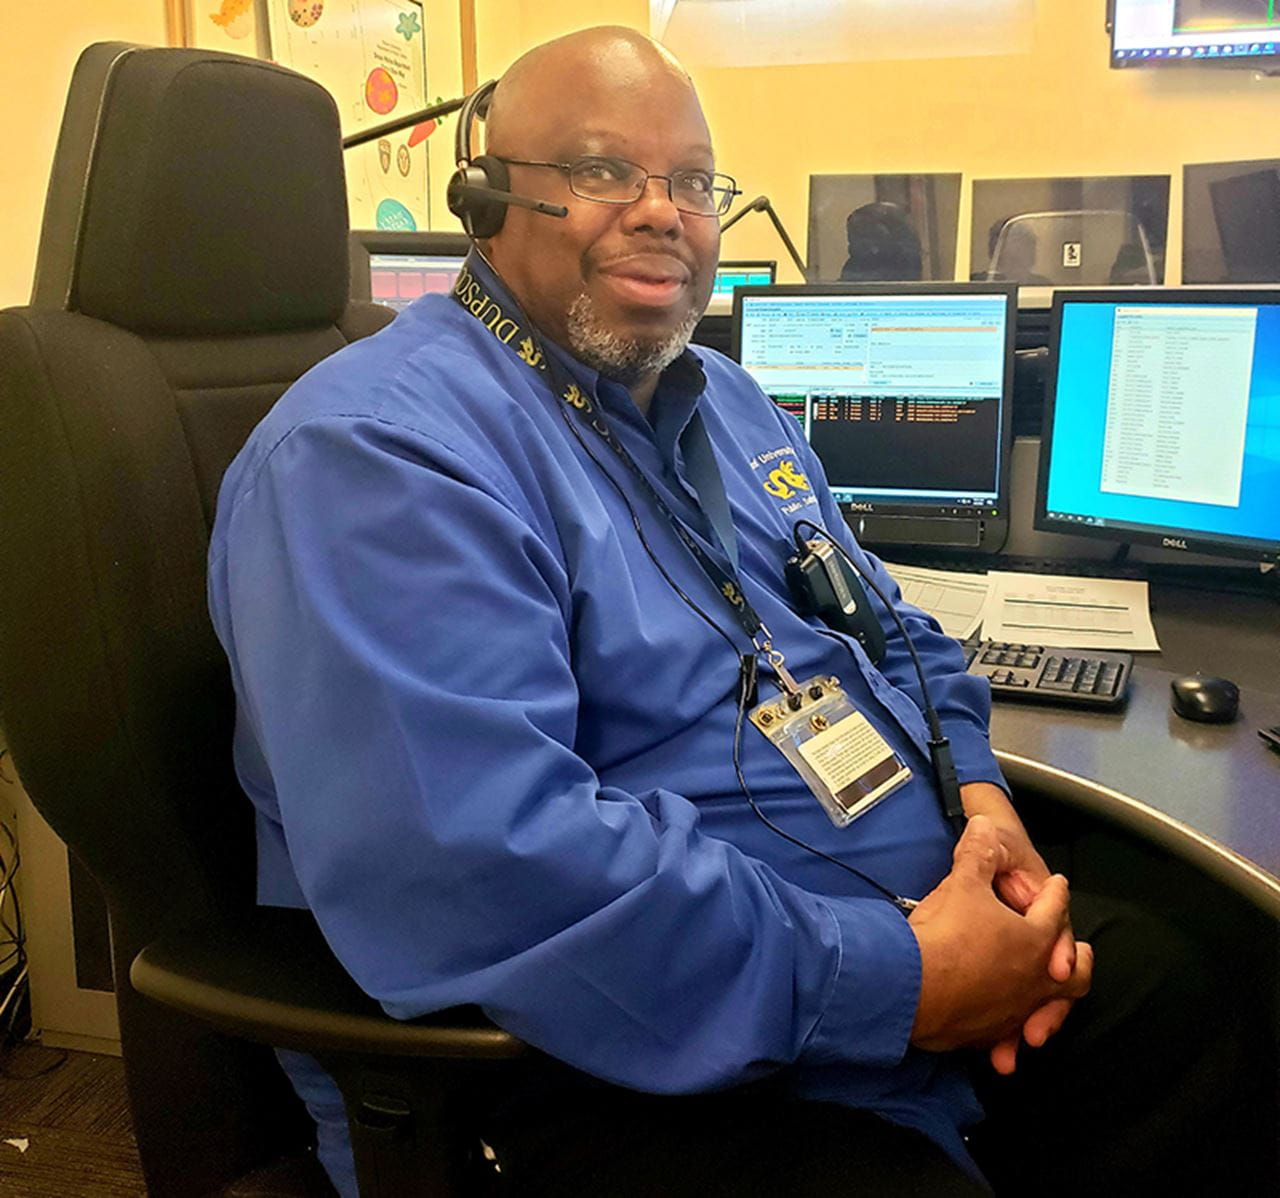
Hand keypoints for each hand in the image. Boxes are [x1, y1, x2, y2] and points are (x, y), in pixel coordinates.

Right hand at [960, 782, 1081, 1071]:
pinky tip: (1002, 1039)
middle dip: (1076, 959)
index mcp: (1035, 939)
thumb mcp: (963, 883)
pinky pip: (1007, 1033)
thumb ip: (977, 853)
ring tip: (1046, 1000)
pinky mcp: (988, 1032)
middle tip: (1077, 952)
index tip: (1059, 884)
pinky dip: (1009, 1032)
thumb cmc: (947, 933)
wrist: (912, 985)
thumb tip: (983, 824)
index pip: (1054, 910)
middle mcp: (1035, 979)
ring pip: (1044, 1009)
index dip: (1057, 893)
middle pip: (1074, 974)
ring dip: (1048, 1004)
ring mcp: (1014, 1010)